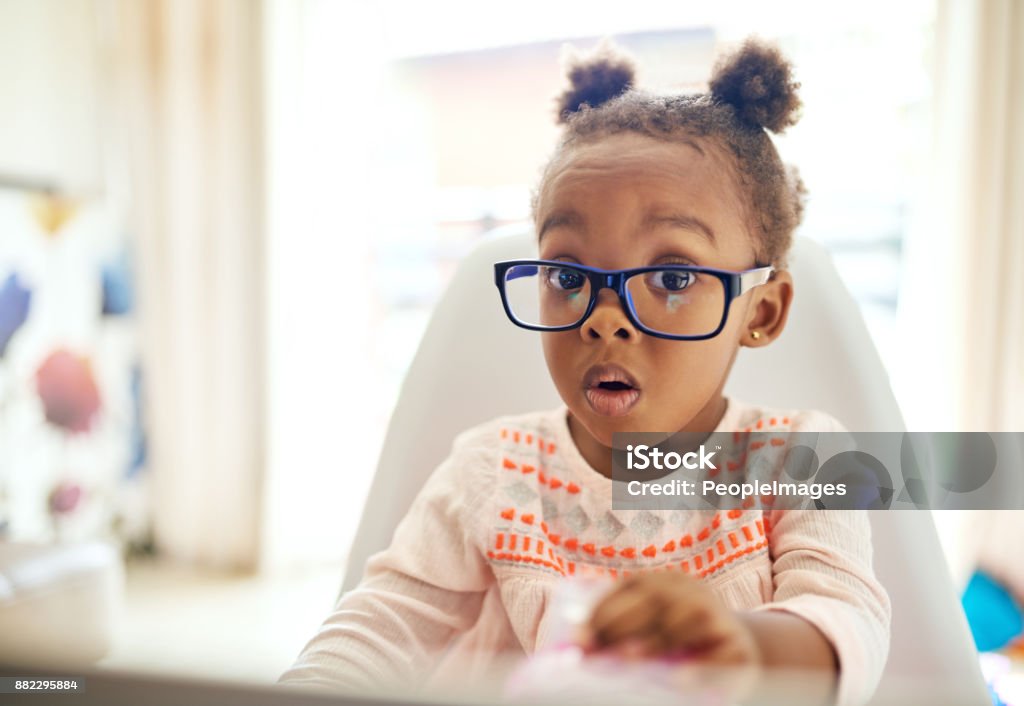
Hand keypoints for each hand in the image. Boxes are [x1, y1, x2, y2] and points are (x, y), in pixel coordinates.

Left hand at [581, 572, 760, 667]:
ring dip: (656, 642)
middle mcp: (694, 592)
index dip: (603, 610)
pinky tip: (678, 681)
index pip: (632, 587)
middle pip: (656, 601)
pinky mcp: (739, 647)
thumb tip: (577, 644)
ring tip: (628, 660)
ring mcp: (719, 617)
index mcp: (669, 581)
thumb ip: (622, 628)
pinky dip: (699, 668)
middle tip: (596, 650)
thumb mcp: (653, 627)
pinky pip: (719, 654)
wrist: (738, 648)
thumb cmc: (680, 640)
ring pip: (686, 621)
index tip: (579, 638)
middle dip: (621, 625)